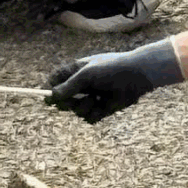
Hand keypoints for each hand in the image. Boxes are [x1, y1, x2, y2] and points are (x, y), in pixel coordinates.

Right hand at [45, 39, 184, 124]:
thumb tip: (50, 98)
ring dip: (83, 107)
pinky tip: (104, 105)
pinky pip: (89, 118)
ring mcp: (90, 98)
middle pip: (62, 100)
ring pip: (75, 111)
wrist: (137, 76)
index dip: (50, 89)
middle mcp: (81, 86)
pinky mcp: (100, 110)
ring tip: (95, 99)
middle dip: (66, 103)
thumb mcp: (86, 74)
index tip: (49, 97)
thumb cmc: (111, 69)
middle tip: (72, 101)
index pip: (54, 82)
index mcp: (75, 72)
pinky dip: (95, 114)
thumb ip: (68, 86)